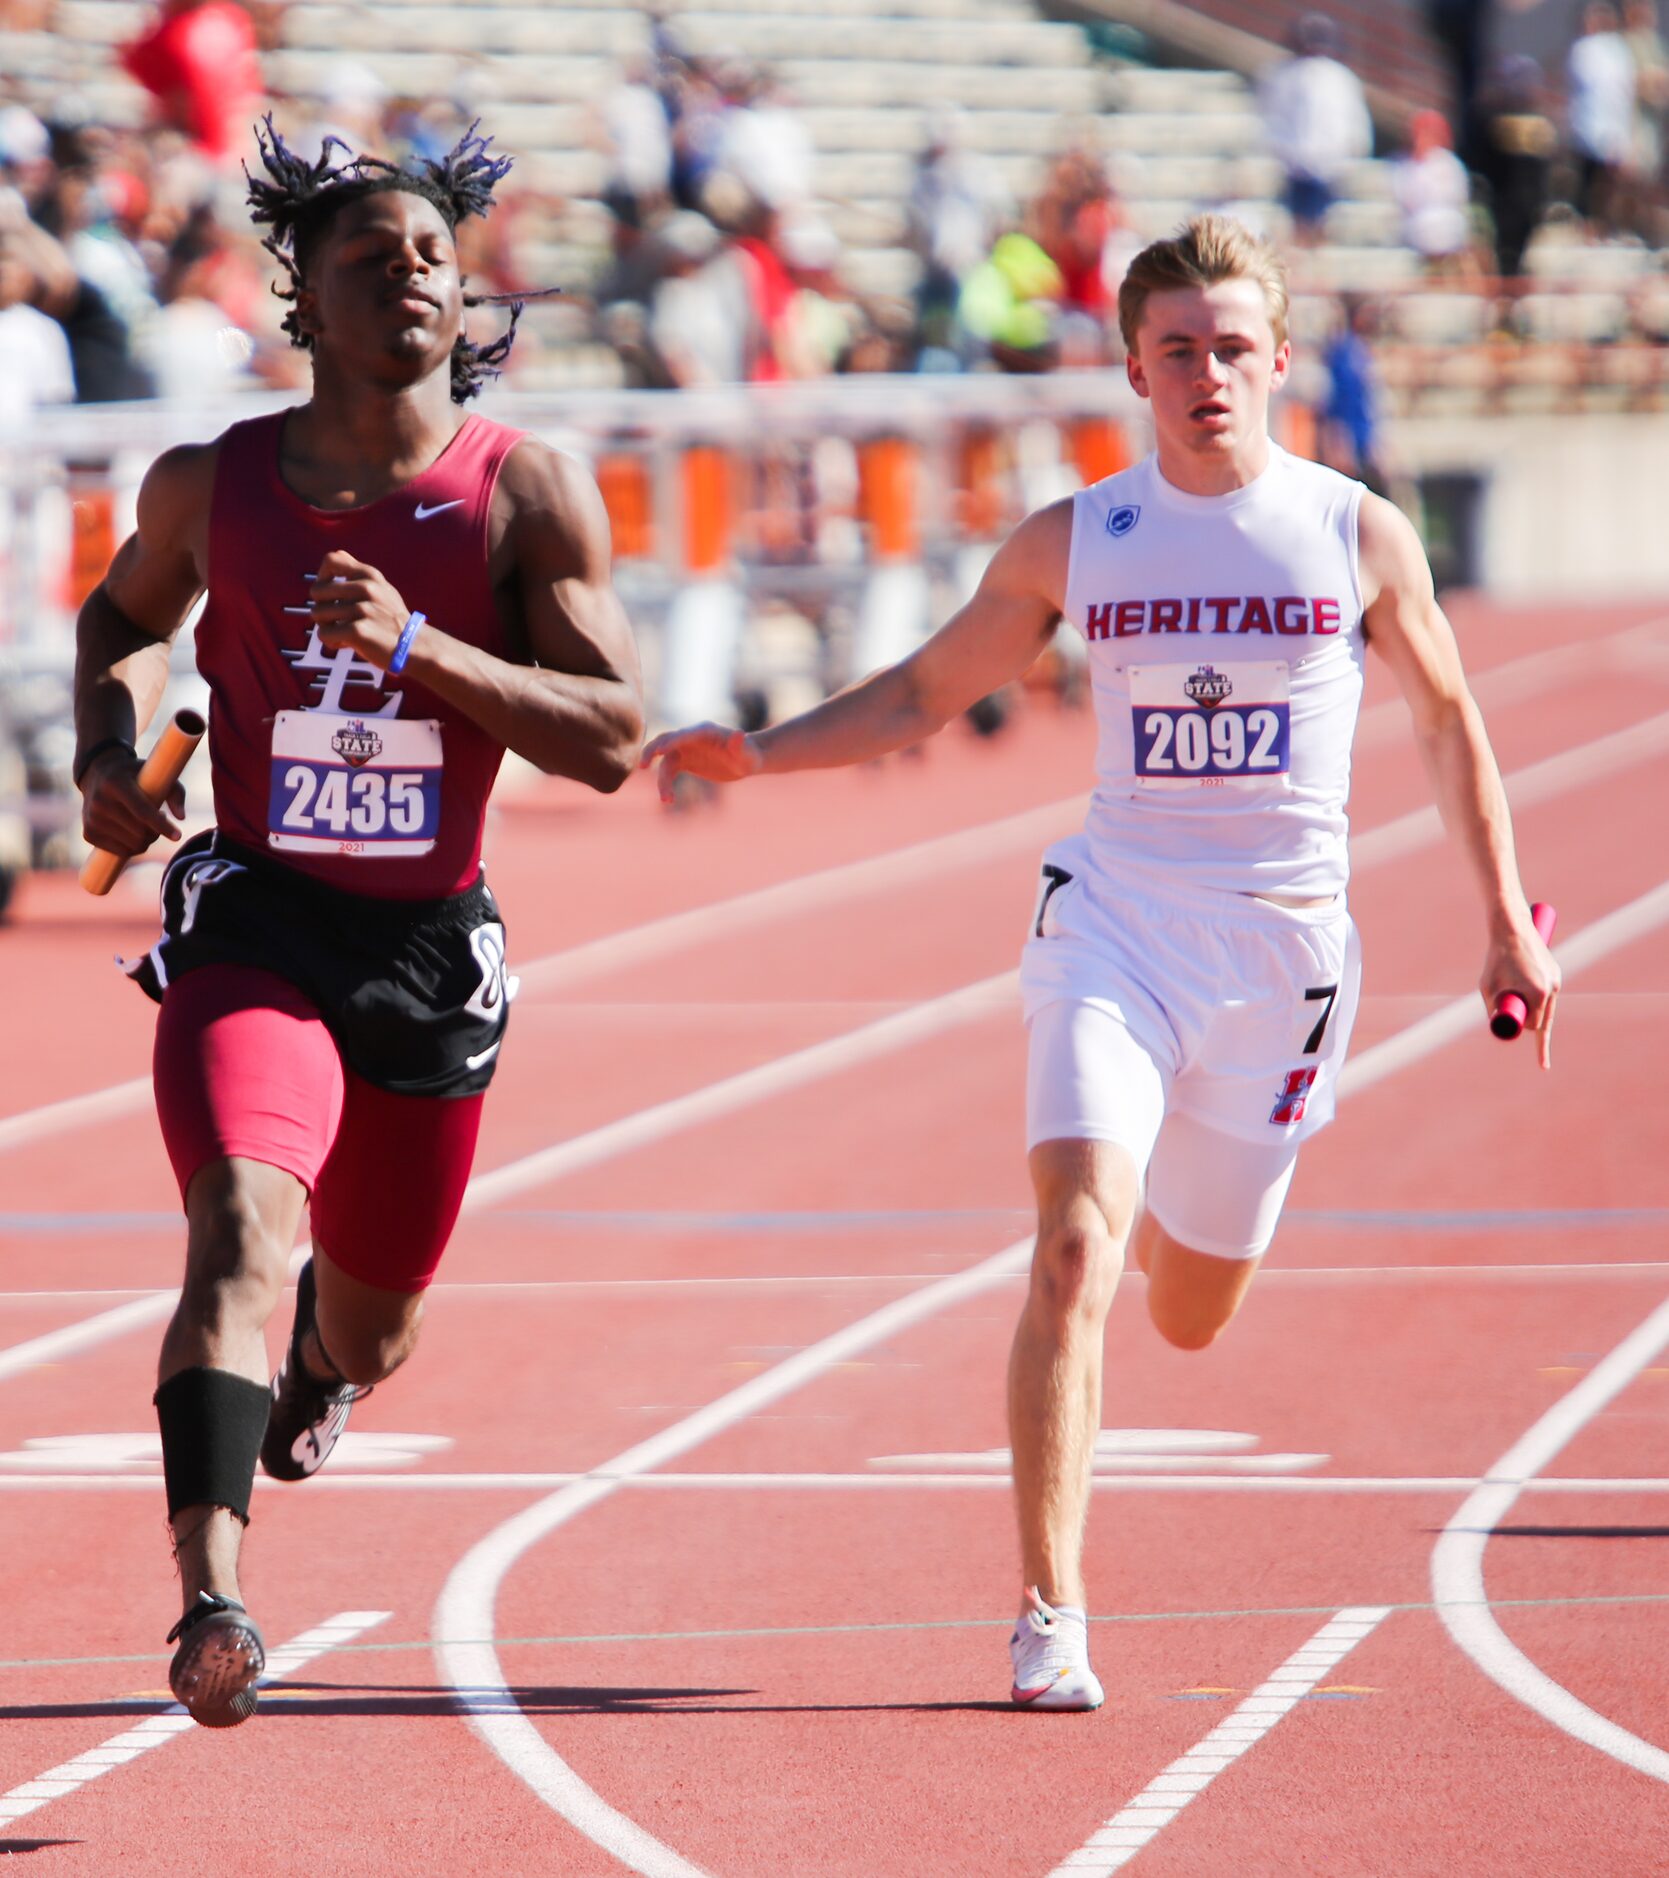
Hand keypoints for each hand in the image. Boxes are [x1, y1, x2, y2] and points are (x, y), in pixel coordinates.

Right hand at [78, 743, 183, 857]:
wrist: (98, 776)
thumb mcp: (157, 775)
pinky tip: (132, 832)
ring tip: (145, 824)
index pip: (142, 812)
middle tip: (159, 820)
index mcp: (116, 784)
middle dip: (156, 832)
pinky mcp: (88, 834)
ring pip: (132, 845)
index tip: (177, 836)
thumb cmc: (136, 776)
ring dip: (146, 840)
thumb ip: (175, 793)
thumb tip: (181, 817)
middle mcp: (100, 801)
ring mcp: (91, 819)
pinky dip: (133, 847)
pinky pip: (121, 852)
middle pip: (140, 833)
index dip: (162, 826)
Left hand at [306, 549, 410, 668]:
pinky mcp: (359, 631)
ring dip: (326, 626)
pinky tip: (345, 643)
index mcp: (370, 575)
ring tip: (342, 632)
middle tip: (335, 619)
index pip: (331, 560)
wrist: (414, 647)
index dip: (322, 576)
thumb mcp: (382, 588)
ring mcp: (363, 609)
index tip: (329, 593)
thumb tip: (338, 554)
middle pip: (317, 590)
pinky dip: (331, 641)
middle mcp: (366, 588)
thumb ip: (359, 573)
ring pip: (317, 614)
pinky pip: (324, 634)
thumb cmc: (393, 619)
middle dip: (321, 607)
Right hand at [640, 722, 762, 803]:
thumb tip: (739, 735)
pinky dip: (666, 785)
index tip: (659, 752)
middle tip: (641, 766)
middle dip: (652, 751)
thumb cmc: (749, 754)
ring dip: (661, 780)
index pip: (683, 734)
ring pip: (664, 762)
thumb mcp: (747, 752)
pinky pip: (669, 772)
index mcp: (704, 731)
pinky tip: (669, 800)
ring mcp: (685, 749)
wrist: (746, 761)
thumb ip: (740, 745)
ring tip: (666, 800)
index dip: (671, 741)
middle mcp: (690, 737)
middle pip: (665, 741)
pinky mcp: (684, 762)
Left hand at [1482, 911, 1560, 1068]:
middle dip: (1532, 1025)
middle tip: (1521, 1026)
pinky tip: (1531, 994)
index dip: (1534, 1041)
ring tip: (1522, 1000)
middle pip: (1545, 1019)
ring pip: (1548, 1006)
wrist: (1511, 927)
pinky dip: (1540, 997)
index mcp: (1538, 994)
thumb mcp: (1487, 987)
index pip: (1536, 1027)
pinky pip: (1548, 992)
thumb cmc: (1496, 958)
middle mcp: (1552, 987)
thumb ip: (1492, 1009)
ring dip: (1536, 1011)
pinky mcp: (1555, 971)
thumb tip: (1498, 1026)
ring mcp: (1556, 978)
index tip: (1543, 1064)